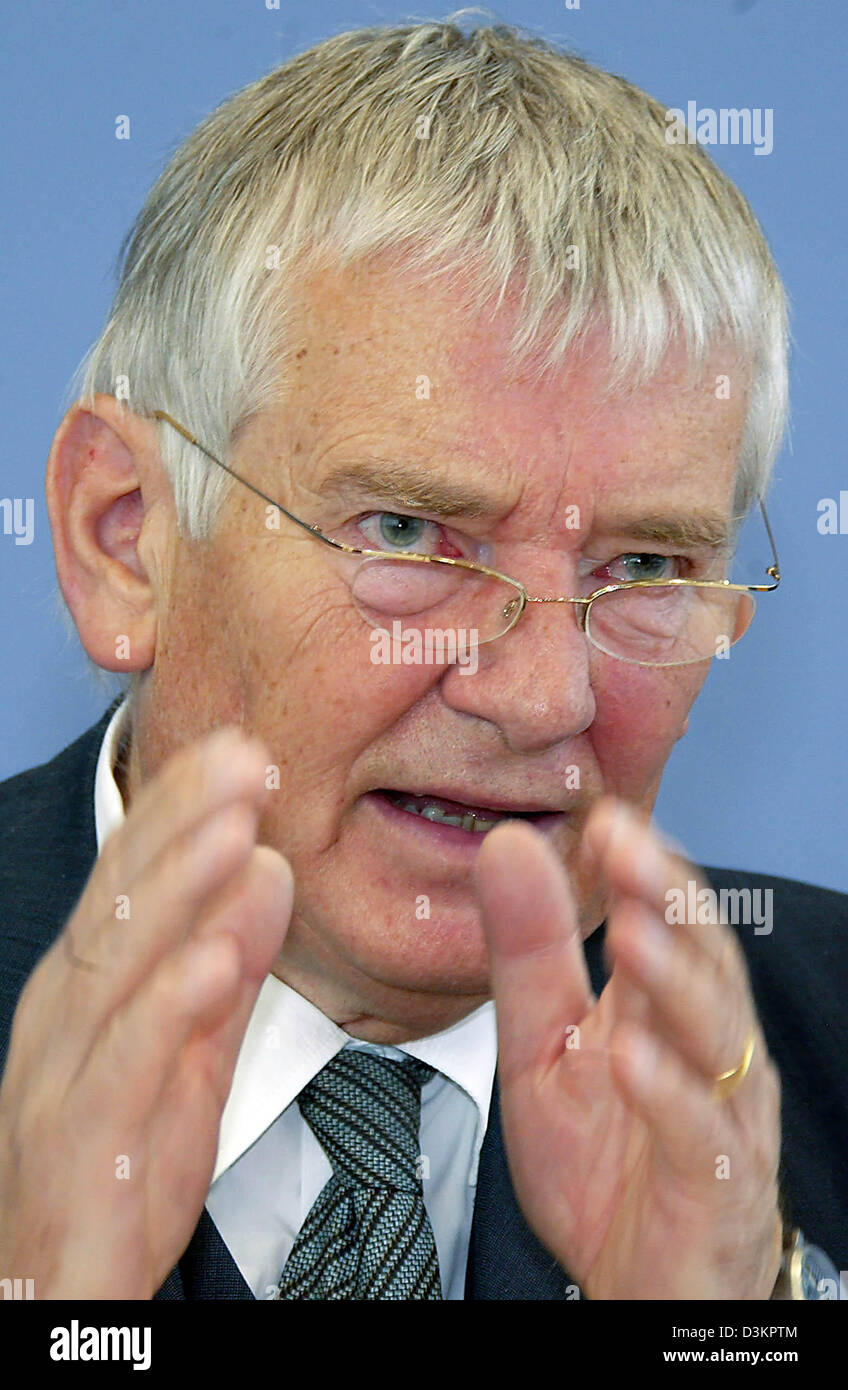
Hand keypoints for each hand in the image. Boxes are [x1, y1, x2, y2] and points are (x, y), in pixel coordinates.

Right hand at [0, 728, 292, 1298]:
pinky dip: (169, 1009)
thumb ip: (229, 960)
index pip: (134, 876)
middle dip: (180, 822)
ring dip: (176, 891)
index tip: (241, 747)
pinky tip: (216, 962)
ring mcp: (61, 1075)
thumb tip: (268, 868)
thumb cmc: (122, 1160)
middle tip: (243, 757)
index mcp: (89, 984)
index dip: (183, 809)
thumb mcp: (193, 1046)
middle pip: (121, 902)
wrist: (61, 1284)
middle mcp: (63, 1015)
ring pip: (117, 967)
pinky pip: (124, 1069)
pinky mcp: (80, 1143)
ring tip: (234, 829)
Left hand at [475, 799, 782, 1299]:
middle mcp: (704, 1045)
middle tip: (626, 845)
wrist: (636, 1281)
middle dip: (665, 896)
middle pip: (701, 956)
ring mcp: (721, 1111)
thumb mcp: (543, 1047)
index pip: (665, 913)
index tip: (600, 815)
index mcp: (659, 1004)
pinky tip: (635, 1058)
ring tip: (634, 933)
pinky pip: (702, 1135)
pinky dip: (670, 1094)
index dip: (639, 864)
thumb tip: (508, 846)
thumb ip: (529, 952)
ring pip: (715, 1035)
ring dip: (675, 979)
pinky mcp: (718, 1184)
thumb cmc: (602, 1163)